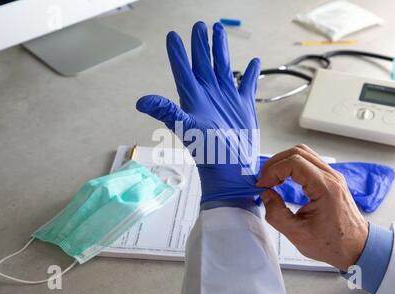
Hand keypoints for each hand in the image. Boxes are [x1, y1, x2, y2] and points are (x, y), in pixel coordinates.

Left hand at [136, 22, 261, 202]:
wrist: (232, 169)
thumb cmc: (209, 151)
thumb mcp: (186, 128)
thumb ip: (166, 111)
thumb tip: (140, 101)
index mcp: (194, 97)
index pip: (183, 69)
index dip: (177, 53)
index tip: (172, 35)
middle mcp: (209, 94)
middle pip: (203, 62)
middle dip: (200, 43)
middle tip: (199, 25)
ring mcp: (226, 98)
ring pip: (223, 66)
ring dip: (221, 49)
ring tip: (218, 31)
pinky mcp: (243, 105)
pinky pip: (247, 84)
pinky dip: (251, 73)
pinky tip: (254, 63)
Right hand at [257, 144, 368, 270]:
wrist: (356, 247)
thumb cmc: (333, 243)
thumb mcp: (298, 234)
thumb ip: (276, 214)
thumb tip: (266, 194)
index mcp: (326, 188)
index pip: (294, 163)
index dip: (273, 171)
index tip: (262, 184)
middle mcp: (331, 177)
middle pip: (298, 152)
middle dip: (275, 164)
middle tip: (264, 180)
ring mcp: (332, 175)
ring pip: (303, 153)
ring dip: (283, 163)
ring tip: (272, 180)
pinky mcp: (330, 179)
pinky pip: (308, 162)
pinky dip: (291, 166)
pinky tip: (284, 181)